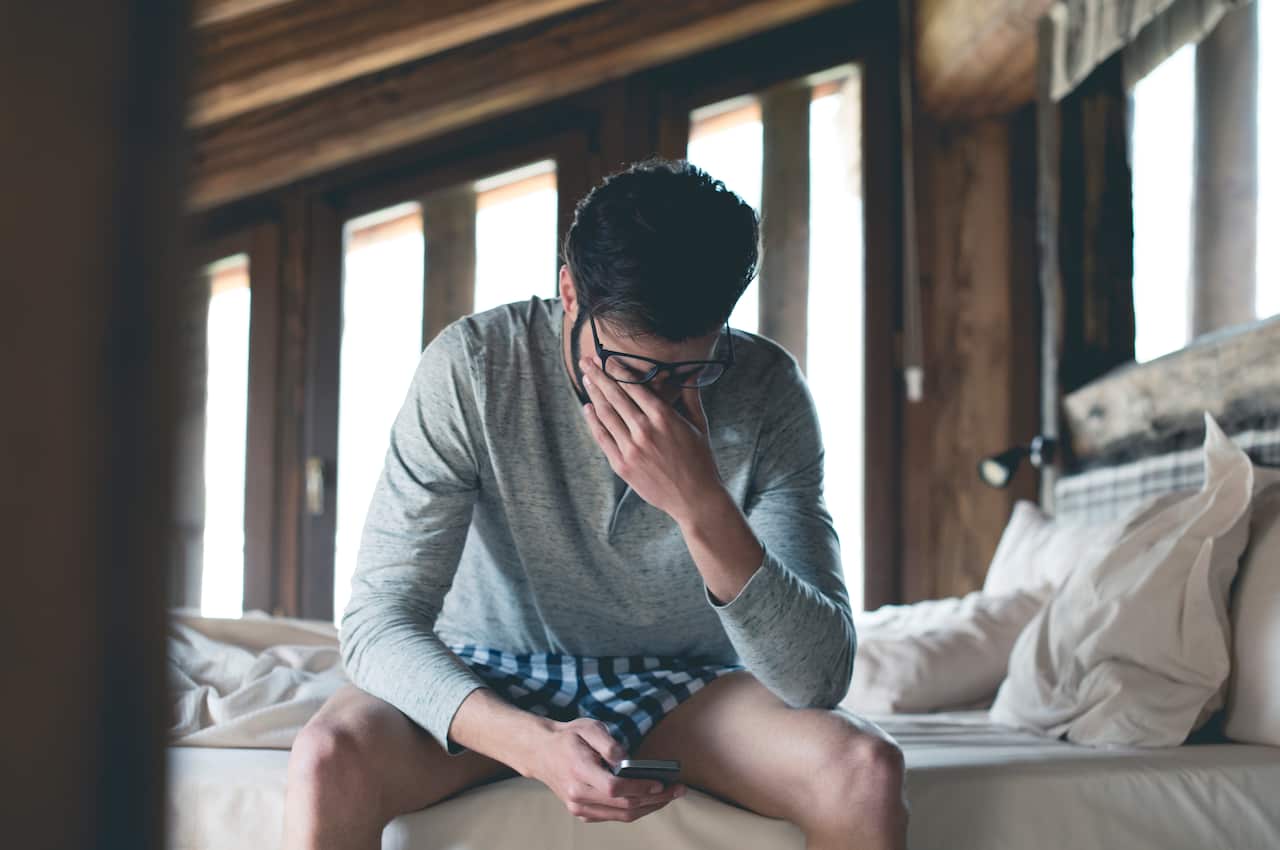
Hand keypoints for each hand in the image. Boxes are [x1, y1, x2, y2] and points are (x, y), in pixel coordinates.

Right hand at [526, 717, 685, 823]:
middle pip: (624, 806)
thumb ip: (608, 743)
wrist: (541, 753)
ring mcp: (579, 808)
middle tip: (677, 789)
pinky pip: (614, 816)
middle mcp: (577, 795)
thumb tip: (627, 759)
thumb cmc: (568, 738)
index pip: (615, 788)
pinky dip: (635, 810)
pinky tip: (649, 798)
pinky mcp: (582, 813)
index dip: (640, 787)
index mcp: (579, 772)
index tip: (660, 782)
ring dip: (649, 807)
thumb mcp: (588, 727)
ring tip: (669, 795)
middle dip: (655, 799)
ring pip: (621, 816)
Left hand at [579, 355, 723, 523]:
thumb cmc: (700, 460)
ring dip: (593, 393)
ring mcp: (631, 448)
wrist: (695, 498)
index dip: (617, 369)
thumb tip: (691, 372)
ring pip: (606, 414)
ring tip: (586, 378)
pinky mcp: (622, 465)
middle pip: (615, 395)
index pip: (634, 386)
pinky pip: (602, 437)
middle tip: (586, 360)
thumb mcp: (699, 425)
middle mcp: (645, 430)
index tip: (606, 357)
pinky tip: (588, 408)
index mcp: (664, 417)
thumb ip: (690, 397)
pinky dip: (593, 421)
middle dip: (598, 375)